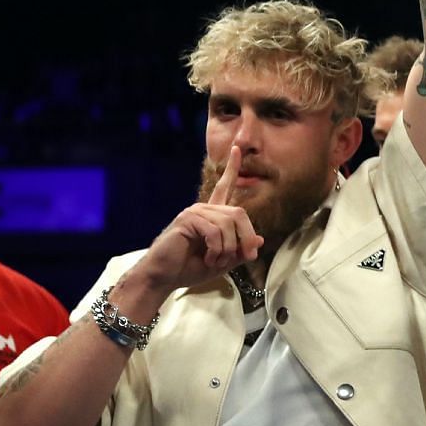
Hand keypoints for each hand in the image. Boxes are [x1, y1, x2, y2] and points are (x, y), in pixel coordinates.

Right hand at [134, 146, 263, 292]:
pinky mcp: (187, 219)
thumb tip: (260, 239)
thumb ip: (240, 251)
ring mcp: (195, 212)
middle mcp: (204, 209)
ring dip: (229, 249)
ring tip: (217, 261)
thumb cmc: (190, 268)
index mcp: (213, 216)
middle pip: (239, 214)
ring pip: (228, 224)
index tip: (237, 148)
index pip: (224, 187)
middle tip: (244, 257)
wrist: (165, 277)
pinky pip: (215, 231)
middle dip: (246, 238)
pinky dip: (217, 249)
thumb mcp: (224, 262)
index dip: (232, 168)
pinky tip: (208, 258)